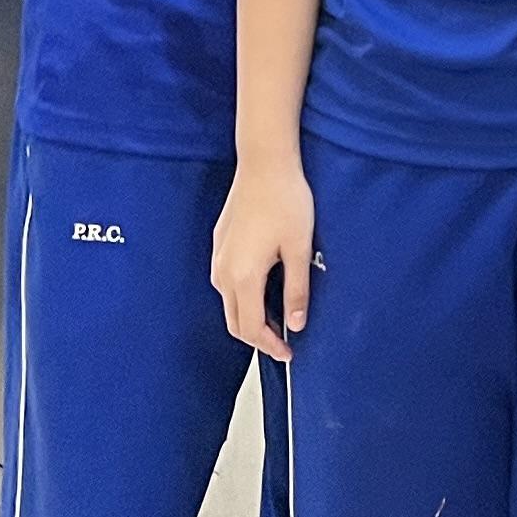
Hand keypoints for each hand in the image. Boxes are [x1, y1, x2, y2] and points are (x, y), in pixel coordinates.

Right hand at [211, 157, 315, 360]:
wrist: (264, 162)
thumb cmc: (285, 200)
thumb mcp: (299, 248)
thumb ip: (297, 290)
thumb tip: (296, 324)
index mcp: (243, 276)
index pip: (252, 328)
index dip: (270, 346)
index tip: (289, 353)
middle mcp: (223, 272)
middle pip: (235, 322)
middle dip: (258, 337)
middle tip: (284, 341)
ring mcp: (217, 258)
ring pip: (229, 303)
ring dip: (250, 316)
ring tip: (278, 316)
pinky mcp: (219, 244)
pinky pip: (227, 282)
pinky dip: (244, 297)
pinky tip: (265, 289)